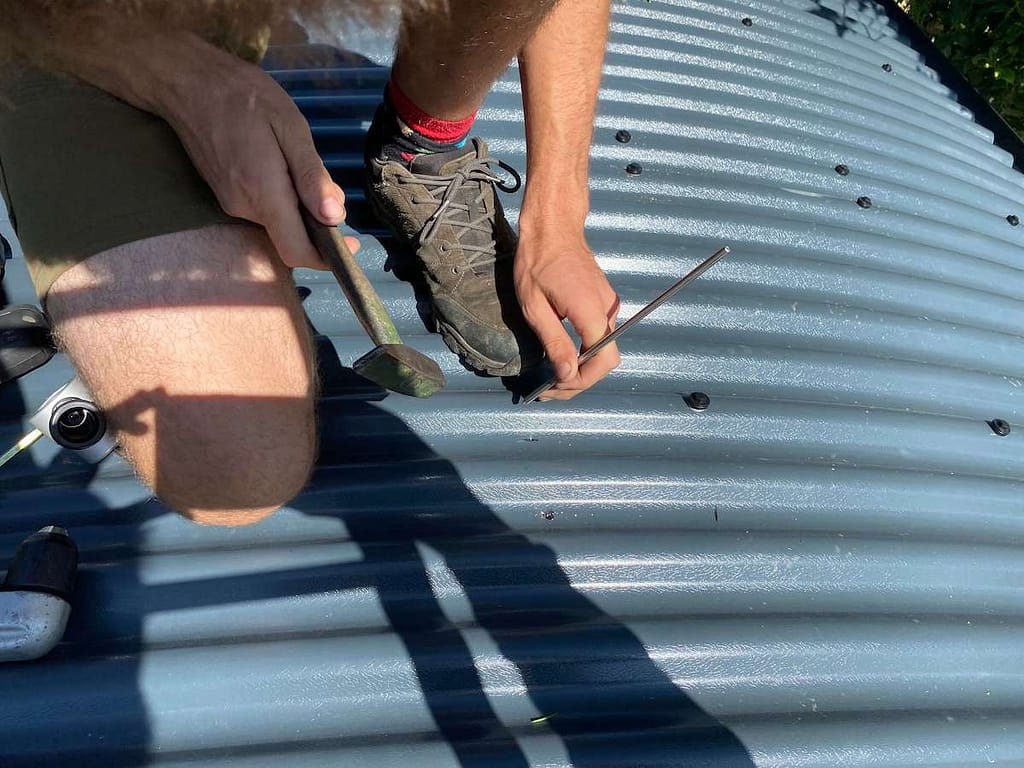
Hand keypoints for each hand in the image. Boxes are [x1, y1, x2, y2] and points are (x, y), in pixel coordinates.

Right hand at [159, 38, 357, 268]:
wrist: (187, 81)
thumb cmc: (244, 97)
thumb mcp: (290, 129)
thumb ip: (312, 177)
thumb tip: (335, 217)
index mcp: (264, 195)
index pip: (297, 252)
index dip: (326, 258)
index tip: (352, 246)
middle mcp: (243, 208)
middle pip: (291, 235)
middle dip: (316, 219)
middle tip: (324, 181)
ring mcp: (230, 203)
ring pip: (278, 220)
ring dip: (298, 204)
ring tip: (295, 161)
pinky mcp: (224, 195)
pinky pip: (263, 207)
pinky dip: (281, 196)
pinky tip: (278, 162)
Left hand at [515, 227, 620, 399]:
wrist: (553, 227)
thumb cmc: (537, 261)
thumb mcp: (535, 307)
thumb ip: (555, 342)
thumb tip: (567, 375)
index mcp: (591, 311)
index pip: (603, 360)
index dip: (581, 380)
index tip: (555, 386)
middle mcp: (607, 310)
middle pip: (606, 360)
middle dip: (580, 380)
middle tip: (549, 390)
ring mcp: (608, 305)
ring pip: (603, 350)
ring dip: (581, 369)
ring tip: (552, 379)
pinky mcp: (603, 303)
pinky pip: (599, 336)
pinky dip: (583, 352)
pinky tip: (562, 356)